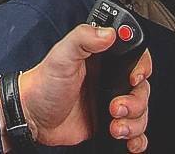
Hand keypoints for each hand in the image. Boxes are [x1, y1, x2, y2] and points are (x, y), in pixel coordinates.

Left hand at [7, 24, 152, 151]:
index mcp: (104, 58)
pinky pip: (133, 130)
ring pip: (140, 111)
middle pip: (142, 88)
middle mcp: (111, 79)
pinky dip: (137, 137)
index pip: (136, 57)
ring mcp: (111, 101)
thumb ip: (83, 38)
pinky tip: (131, 141)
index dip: (142, 67)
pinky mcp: (109, 122)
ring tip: (115, 126)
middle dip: (135, 102)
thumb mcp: (61, 55)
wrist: (31, 117)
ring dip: (134, 122)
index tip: (134, 78)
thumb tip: (109, 33)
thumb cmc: (43, 84)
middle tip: (115, 107)